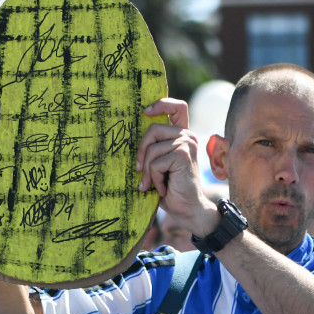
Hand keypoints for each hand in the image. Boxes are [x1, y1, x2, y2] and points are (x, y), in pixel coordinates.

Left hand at [136, 99, 217, 236]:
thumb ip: (153, 148)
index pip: (177, 107)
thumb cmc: (170, 188)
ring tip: (151, 184)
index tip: (145, 112)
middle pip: (152, 128)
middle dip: (141, 151)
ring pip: (151, 149)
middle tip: (139, 171)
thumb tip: (126, 135)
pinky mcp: (183, 155)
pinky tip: (163, 188)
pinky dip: (154, 178)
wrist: (187, 209)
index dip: (161, 104)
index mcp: (182, 136)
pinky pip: (155, 162)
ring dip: (147, 171)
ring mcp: (187, 144)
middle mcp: (187, 136)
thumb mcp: (159, 164)